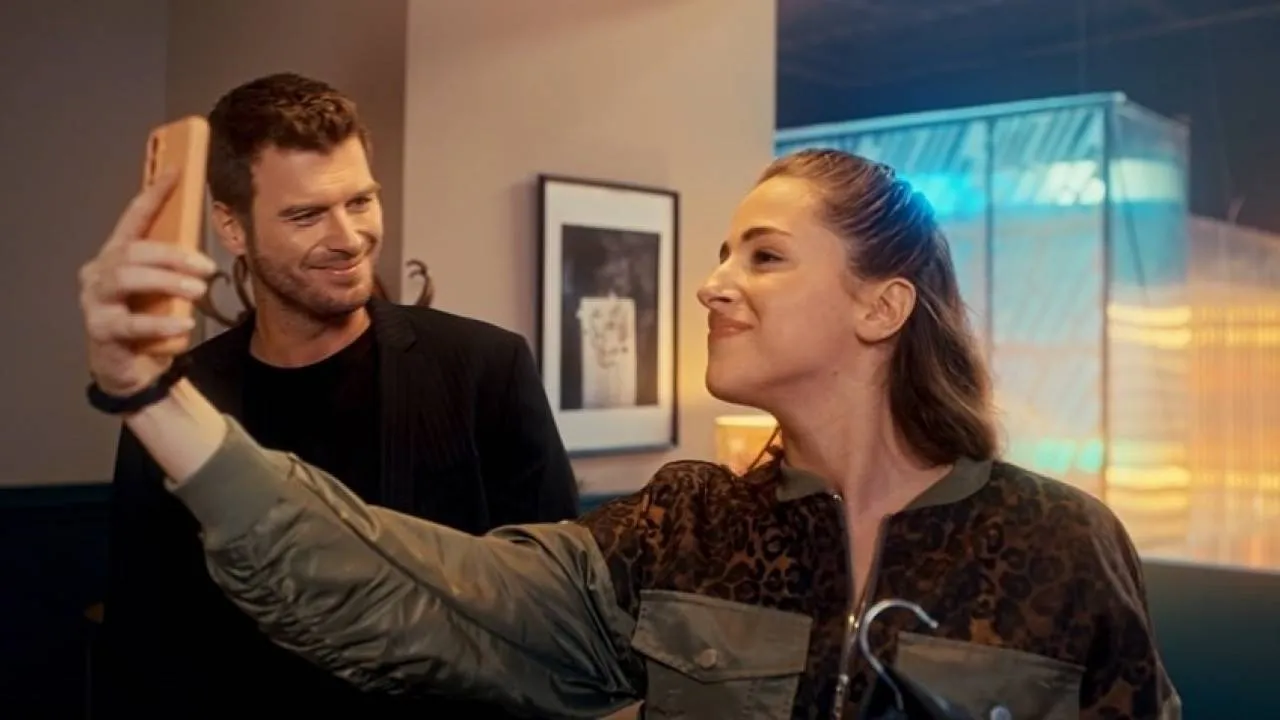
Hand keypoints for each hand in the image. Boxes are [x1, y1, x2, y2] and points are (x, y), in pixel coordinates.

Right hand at [78, 171, 216, 395]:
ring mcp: (95, 300)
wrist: (132, 370)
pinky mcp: (100, 329)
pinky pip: (131, 323)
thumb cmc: (149, 322)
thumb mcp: (165, 291)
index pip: (134, 217)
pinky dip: (161, 324)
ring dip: (168, 282)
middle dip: (172, 255)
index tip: (177, 172)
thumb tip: (205, 248)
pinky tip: (185, 325)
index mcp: (117, 255)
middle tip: (206, 268)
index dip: (154, 194)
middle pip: (133, 251)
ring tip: (199, 291)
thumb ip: (174, 267)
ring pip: (127, 279)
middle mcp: (99, 272)